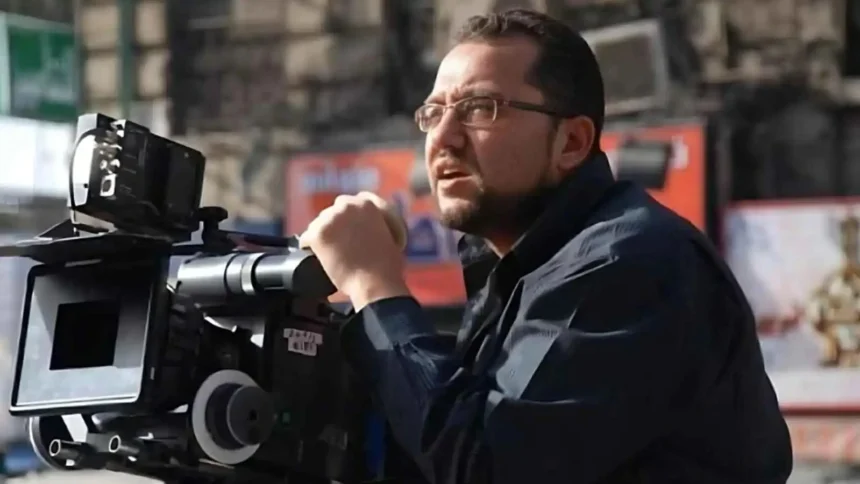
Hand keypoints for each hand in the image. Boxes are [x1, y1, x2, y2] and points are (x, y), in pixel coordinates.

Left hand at [298, 192, 410, 309]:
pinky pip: (306, 238)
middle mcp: (347, 205)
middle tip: (340, 242)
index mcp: (367, 203)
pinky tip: (316, 256)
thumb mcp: (388, 233)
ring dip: (324, 235)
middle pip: (334, 211)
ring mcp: (330, 218)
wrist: (375, 281)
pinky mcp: (317, 234)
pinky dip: (310, 247)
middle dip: (336, 225)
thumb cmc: (386, 265)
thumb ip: (374, 222)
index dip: (351, 217)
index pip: (353, 201)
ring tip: (331, 253)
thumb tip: (362, 227)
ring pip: (319, 224)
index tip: (350, 228)